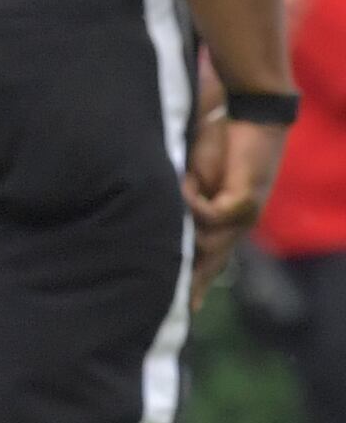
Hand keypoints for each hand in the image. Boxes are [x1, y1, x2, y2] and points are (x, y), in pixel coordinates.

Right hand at [186, 109, 284, 305]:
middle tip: (184, 307)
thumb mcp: (196, 174)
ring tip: (173, 244)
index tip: (188, 306)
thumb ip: (186, 195)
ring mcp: (244, 214)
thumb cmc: (221, 140)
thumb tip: (171, 213)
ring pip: (211, 242)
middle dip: (197, 282)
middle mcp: (240, 222)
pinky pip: (210, 215)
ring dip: (189, 237)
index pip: (213, 257)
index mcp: (230, 218)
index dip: (199, 281)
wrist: (251, 115)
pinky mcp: (244, 201)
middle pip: (214, 260)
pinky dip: (192, 202)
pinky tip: (186, 187)